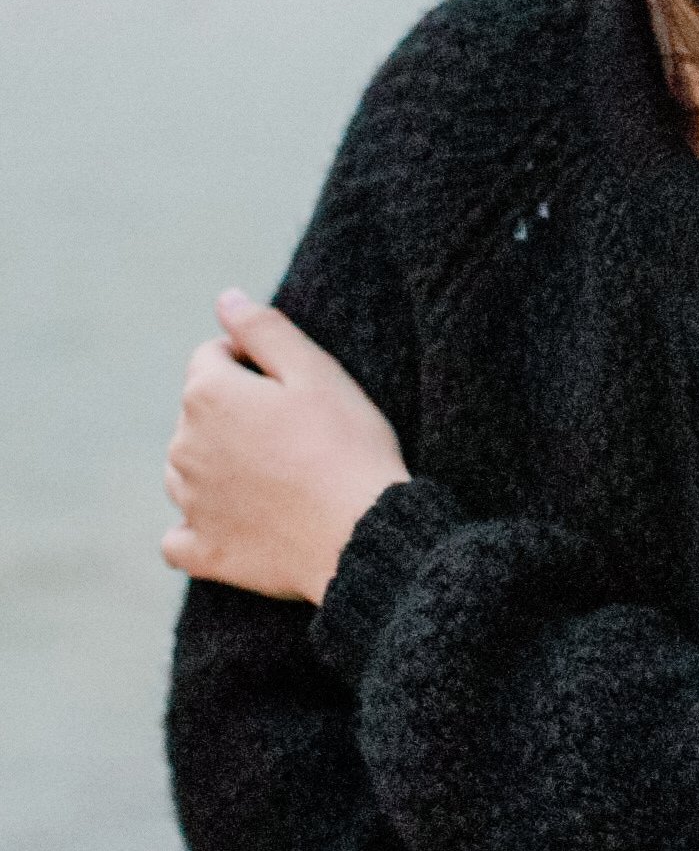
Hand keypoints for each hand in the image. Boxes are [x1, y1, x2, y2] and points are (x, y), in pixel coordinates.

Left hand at [162, 291, 409, 603]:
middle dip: (236, 416)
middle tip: (297, 436)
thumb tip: (225, 299)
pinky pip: (180, 536)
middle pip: (199, 414)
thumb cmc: (348, 447)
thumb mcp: (317, 372)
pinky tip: (236, 524)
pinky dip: (200, 527)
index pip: (212, 357)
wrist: (364, 535)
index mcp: (207, 394)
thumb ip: (264, 329)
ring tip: (277, 478)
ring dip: (218, 466)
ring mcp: (189, 503)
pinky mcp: (202, 551)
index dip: (256, 365)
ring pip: (187, 469)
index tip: (296, 390)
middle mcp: (183, 446)